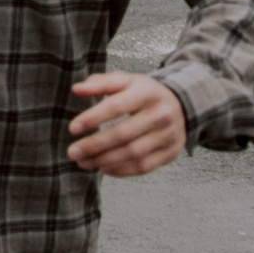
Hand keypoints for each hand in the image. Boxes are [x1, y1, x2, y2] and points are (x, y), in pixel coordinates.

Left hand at [66, 68, 187, 176]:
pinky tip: (103, 168)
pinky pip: (143, 167)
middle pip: (123, 134)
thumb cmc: (144, 93)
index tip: (72, 128)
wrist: (181, 105)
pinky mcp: (170, 153)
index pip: (117, 106)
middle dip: (95, 145)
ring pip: (133, 154)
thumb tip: (77, 89)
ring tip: (83, 162)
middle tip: (73, 152)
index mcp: (147, 93)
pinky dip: (121, 171)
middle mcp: (161, 114)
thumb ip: (101, 83)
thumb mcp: (126, 81)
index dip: (93, 118)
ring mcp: (168, 135)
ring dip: (104, 161)